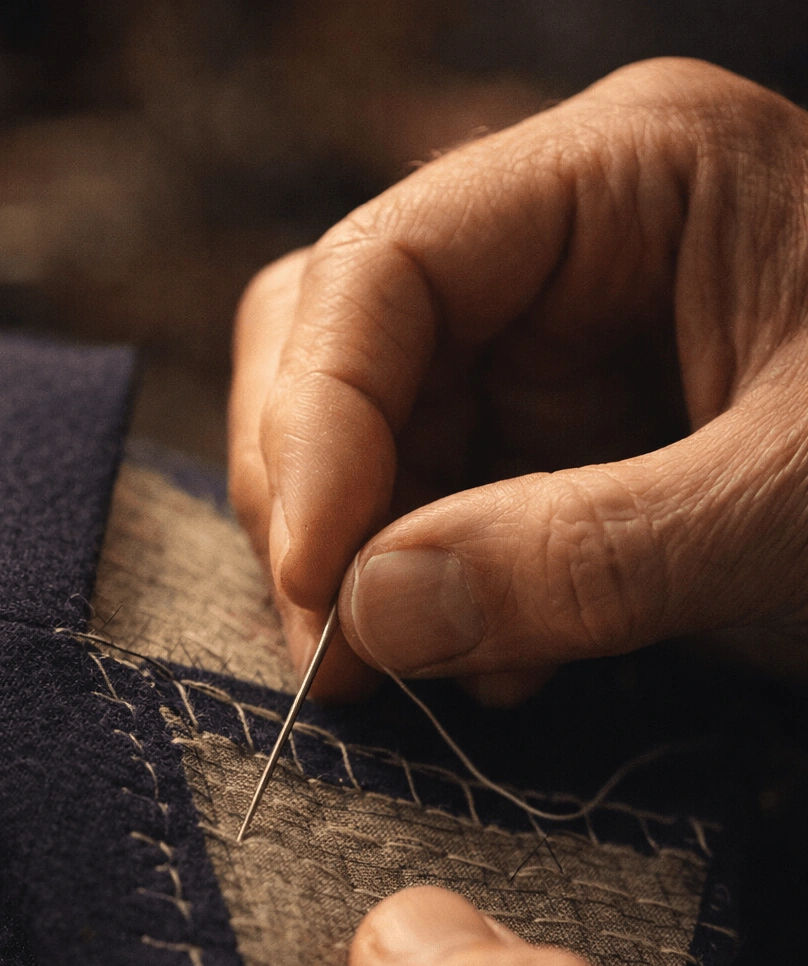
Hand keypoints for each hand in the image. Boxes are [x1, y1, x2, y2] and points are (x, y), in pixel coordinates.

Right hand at [228, 58, 807, 703]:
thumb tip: (370, 618)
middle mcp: (562, 249)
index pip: (387, 269)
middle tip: (340, 655)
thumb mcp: (797, 502)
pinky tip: (506, 667)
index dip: (318, 426)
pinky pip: (434, 517)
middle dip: (320, 504)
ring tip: (434, 675)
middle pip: (338, 344)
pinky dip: (436, 605)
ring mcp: (554, 352)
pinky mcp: (562, 451)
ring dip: (369, 570)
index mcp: (626, 178)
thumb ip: (588, 555)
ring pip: (370, 444)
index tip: (319, 586)